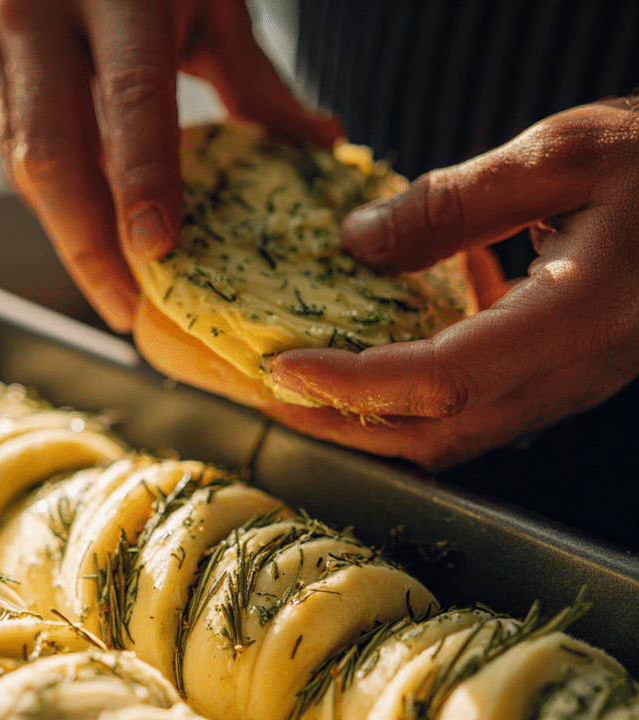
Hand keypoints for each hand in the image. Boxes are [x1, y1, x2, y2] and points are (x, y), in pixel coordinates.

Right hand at [0, 0, 341, 330]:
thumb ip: (251, 74)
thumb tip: (318, 142)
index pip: (131, 97)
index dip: (142, 180)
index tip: (157, 252)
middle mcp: (40, 13)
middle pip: (51, 152)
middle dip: (85, 244)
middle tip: (126, 308)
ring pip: (22, 164)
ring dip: (66, 238)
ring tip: (113, 293)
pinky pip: (13, 155)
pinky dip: (54, 207)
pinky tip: (89, 243)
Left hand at [266, 99, 638, 470]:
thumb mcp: (564, 153)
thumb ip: (455, 201)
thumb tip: (357, 241)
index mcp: (578, 320)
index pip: (442, 381)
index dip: (355, 385)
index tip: (283, 368)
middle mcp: (573, 375)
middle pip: (437, 434)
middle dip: (343, 424)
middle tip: (269, 398)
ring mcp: (569, 388)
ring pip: (453, 438)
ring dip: (369, 424)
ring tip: (303, 395)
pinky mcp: (561, 381)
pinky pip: (473, 415)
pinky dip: (408, 407)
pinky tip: (370, 375)